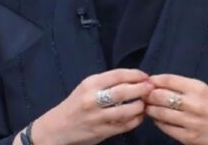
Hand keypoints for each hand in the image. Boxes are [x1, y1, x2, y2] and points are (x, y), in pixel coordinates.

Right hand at [29, 69, 152, 144]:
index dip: (137, 74)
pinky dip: (136, 120)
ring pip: (127, 110)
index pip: (119, 75)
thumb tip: (138, 78)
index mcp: (90, 84)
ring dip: (140, 106)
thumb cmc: (75, 105)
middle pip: (124, 91)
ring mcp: (96, 117)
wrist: (55, 130)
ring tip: (145, 103)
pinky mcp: (100, 132)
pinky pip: (124, 125)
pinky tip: (139, 116)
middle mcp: (92, 99)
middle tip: (152, 89)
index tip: (146, 77)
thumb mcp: (87, 88)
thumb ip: (108, 82)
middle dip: (142, 89)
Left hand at [144, 74, 207, 144]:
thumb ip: (183, 87)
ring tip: (148, 107)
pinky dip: (157, 122)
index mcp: (198, 88)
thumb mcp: (205, 92)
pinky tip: (158, 119)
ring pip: (158, 112)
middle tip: (144, 95)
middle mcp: (193, 103)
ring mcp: (189, 121)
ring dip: (149, 109)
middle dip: (148, 95)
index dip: (154, 80)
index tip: (147, 82)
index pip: (168, 79)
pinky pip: (164, 127)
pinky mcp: (187, 137)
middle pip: (159, 95)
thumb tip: (156, 84)